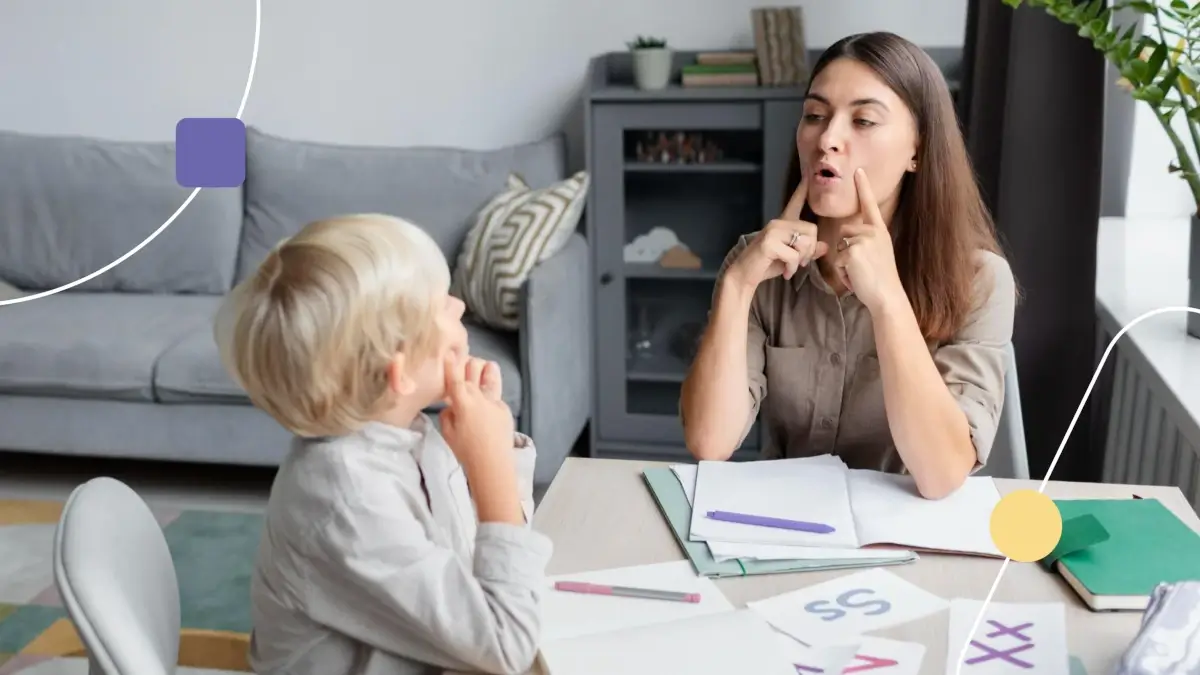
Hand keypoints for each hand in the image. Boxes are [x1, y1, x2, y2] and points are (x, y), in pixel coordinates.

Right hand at [439, 354, 514, 467]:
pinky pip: (496, 395)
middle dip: (468, 363)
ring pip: (490, 375)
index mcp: (462, 401)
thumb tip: (451, 406)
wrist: (492, 463)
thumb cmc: (465, 450)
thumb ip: (447, 414)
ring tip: (485, 368)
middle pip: (473, 370)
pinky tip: (488, 401)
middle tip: (464, 365)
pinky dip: (490, 394)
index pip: (455, 378)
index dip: (451, 364)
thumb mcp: (447, 433)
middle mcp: (479, 396)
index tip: (450, 352)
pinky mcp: (505, 408)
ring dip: (485, 369)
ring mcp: (494, 400)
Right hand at [726, 174, 829, 289]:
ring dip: (801, 261)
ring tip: (791, 267)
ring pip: (804, 243)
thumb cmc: (767, 265)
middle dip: (810, 250)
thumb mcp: (792, 258)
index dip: (802, 190)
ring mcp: (772, 232)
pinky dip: (792, 268)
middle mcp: (778, 223)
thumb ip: (807, 251)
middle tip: (800, 262)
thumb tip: (824, 246)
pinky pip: (793, 256)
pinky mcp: (769, 243)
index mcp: (783, 224)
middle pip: (811, 230)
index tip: (807, 174)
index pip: (795, 202)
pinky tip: (785, 272)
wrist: (744, 275)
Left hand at [833, 169, 905, 312]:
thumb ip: (866, 242)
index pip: (869, 205)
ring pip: (839, 246)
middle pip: (844, 231)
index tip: (858, 170)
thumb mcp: (878, 254)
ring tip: (860, 273)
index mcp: (879, 231)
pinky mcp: (853, 250)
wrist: (887, 295)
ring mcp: (863, 239)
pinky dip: (843, 272)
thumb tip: (848, 239)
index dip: (863, 187)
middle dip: (845, 250)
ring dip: (844, 263)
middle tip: (862, 267)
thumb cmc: (881, 280)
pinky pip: (838, 259)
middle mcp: (872, 231)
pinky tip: (856, 278)